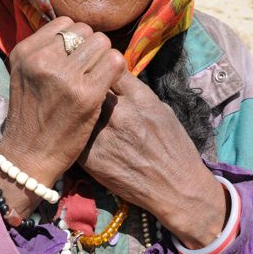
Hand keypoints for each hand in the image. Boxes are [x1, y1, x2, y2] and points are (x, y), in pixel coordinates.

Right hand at [0, 16, 125, 215]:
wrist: (30, 156)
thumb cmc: (33, 113)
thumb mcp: (26, 73)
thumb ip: (45, 50)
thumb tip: (76, 27)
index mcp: (26, 51)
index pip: (65, 22)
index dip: (76, 39)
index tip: (75, 58)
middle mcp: (42, 59)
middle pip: (86, 30)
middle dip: (91, 47)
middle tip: (88, 69)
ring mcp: (65, 76)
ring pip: (103, 43)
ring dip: (105, 58)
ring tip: (97, 77)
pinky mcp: (87, 94)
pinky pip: (115, 62)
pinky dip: (116, 69)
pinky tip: (108, 84)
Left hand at [79, 72, 226, 247]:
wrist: (176, 188)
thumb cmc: (175, 147)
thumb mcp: (162, 110)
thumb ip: (137, 93)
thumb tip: (117, 80)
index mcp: (140, 98)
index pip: (111, 66)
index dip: (103, 65)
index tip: (99, 67)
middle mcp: (119, 113)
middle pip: (92, 85)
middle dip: (89, 84)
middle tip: (84, 85)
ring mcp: (103, 136)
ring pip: (80, 110)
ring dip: (80, 108)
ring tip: (76, 107)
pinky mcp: (91, 158)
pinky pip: (77, 135)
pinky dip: (76, 132)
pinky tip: (78, 132)